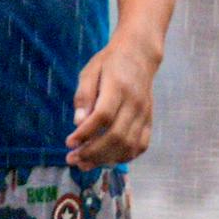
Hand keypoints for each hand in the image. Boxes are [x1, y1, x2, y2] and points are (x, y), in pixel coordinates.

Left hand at [68, 37, 159, 167]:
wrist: (140, 55)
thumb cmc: (110, 63)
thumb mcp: (90, 71)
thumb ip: (84, 96)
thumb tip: (78, 123)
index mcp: (119, 87)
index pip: (103, 116)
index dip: (86, 133)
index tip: (69, 143)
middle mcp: (135, 103)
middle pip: (116, 136)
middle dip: (92, 152)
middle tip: (72, 159)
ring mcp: (145, 114)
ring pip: (128, 145)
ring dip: (106, 159)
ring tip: (85, 164)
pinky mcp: (149, 120)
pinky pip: (140, 146)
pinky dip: (124, 157)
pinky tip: (107, 159)